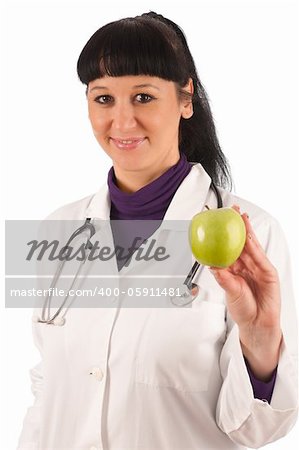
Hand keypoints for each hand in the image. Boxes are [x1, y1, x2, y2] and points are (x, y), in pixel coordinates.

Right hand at [210, 205, 281, 379]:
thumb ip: (230, 285)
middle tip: (233, 211)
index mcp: (264, 272)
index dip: (247, 231)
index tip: (242, 218)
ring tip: (223, 222)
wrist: (256, 331)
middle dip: (239, 227)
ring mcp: (241, 273)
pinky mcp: (231, 280)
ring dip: (229, 238)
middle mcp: (253, 270)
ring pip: (235, 251)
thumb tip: (216, 269)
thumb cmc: (260, 316)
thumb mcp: (246, 303)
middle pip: (245, 244)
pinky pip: (223, 265)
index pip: (253, 247)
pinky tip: (213, 247)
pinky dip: (218, 255)